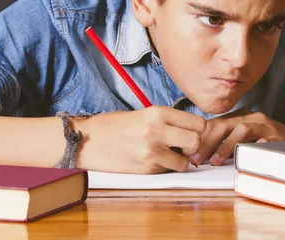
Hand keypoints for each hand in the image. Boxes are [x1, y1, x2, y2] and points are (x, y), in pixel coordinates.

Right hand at [74, 106, 205, 173]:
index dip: (198, 130)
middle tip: (182, 147)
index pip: (198, 123)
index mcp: (158, 112)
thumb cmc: (114, 125)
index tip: (190, 133)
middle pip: (196, 141)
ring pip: (185, 162)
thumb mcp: (143, 114)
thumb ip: (167, 121)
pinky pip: (167, 171)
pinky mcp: (145, 168)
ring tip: (166, 155)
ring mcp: (151, 151)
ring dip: (179, 161)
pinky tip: (150, 160)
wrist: (87, 140)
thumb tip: (190, 132)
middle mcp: (157, 130)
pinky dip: (164, 168)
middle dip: (193, 147)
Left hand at [190, 109, 284, 166]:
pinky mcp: (278, 137)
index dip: (199, 138)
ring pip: (241, 130)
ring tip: (215, 161)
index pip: (214, 123)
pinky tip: (242, 160)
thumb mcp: (245, 138)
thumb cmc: (269, 143)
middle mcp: (252, 117)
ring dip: (225, 146)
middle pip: (223, 125)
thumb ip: (226, 140)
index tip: (187, 153)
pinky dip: (251, 150)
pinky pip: (263, 142)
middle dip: (206, 142)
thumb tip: (199, 154)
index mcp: (241, 116)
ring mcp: (266, 126)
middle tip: (196, 159)